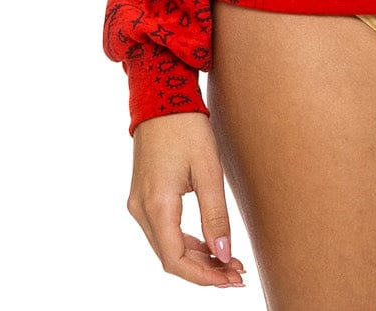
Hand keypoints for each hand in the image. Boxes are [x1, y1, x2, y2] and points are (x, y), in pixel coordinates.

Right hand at [127, 111, 247, 287]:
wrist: (161, 97)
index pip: (176, 260)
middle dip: (204, 270)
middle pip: (170, 257)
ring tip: (229, 261)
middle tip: (237, 272)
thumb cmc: (187, 126)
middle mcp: (140, 209)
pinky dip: (185, 241)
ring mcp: (138, 203)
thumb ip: (215, 214)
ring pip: (166, 246)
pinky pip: (163, 230)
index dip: (204, 276)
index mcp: (156, 204)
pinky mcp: (143, 196)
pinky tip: (209, 243)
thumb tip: (223, 255)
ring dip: (196, 258)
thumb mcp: (208, 169)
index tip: (232, 278)